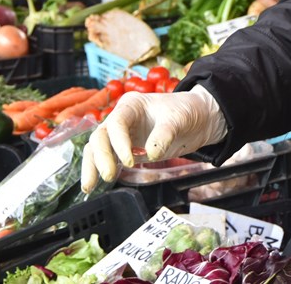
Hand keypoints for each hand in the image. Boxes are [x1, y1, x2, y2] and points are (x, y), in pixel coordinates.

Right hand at [81, 85, 226, 191]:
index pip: (116, 123)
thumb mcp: (179, 119)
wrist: (200, 118)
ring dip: (92, 166)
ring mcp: (123, 135)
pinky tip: (94, 184)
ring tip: (90, 186)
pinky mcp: (127, 149)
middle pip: (100, 136)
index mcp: (132, 105)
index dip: (119, 142)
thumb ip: (164, 135)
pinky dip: (99, 170)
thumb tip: (150, 154)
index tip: (131, 160)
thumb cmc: (187, 111)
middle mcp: (122, 118)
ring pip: (98, 149)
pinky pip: (108, 159)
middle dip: (101, 157)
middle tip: (109, 175)